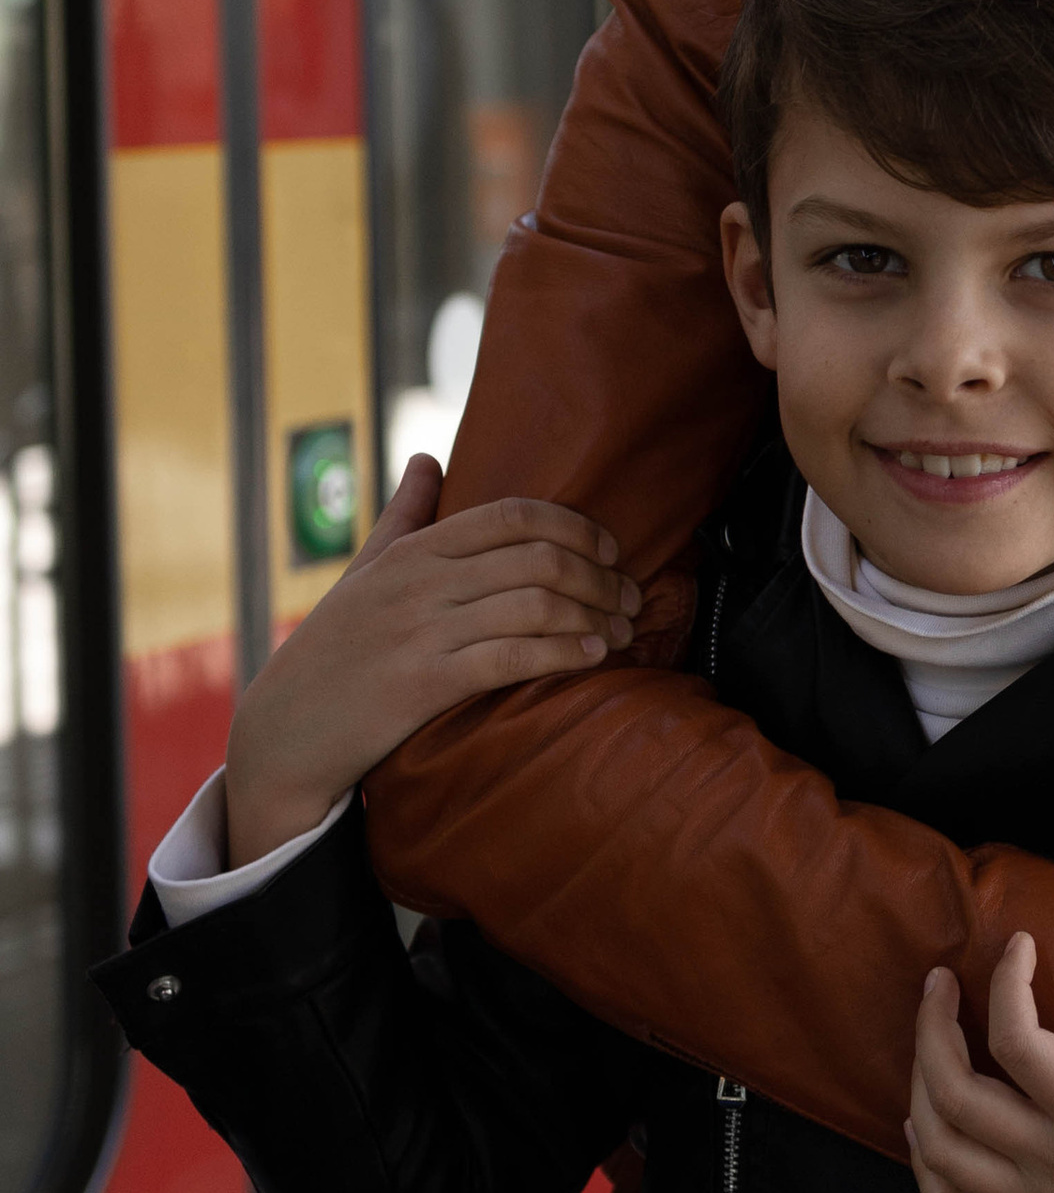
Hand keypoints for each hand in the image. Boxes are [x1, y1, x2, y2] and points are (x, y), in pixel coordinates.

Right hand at [224, 455, 638, 865]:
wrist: (283, 735)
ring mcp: (421, 632)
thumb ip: (403, 516)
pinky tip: (591, 657)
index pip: (513, 515)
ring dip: (593, 617)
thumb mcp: (362, 573)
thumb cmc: (331, 651)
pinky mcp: (423, 685)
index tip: (610, 549)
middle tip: (630, 598)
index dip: (575, 526)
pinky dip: (562, 653)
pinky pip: (511, 657)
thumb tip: (427, 457)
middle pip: (538, 558)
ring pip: (534, 605)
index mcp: (412, 551)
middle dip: (600, 577)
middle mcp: (419, 582)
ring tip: (620, 632)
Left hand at [908, 935, 1053, 1192]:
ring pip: (939, 1145)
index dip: (1007, 984)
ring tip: (931, 1039)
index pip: (1022, 1044)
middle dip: (933, 1026)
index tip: (1017, 945)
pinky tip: (925, 1128)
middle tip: (939, 982)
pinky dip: (924, 1163)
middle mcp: (1050, 1167)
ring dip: (918, 1084)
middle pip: (955, 1090)